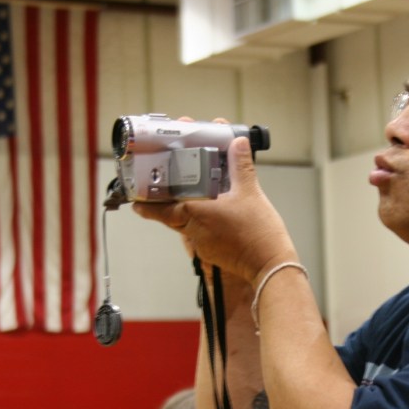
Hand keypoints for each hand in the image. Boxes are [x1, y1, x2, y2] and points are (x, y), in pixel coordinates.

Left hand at [132, 134, 298, 287]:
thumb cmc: (259, 234)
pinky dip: (201, 221)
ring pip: (184, 224)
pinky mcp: (212, 252)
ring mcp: (202, 244)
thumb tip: (237, 143)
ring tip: (194, 194)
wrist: (271, 265)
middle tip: (166, 186)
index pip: (160, 208)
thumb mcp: (250, 192)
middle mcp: (193, 230)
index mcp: (195, 212)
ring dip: (186, 211)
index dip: (147, 202)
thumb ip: (240, 165)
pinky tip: (213, 212)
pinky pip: (199, 233)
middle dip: (166, 201)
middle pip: (169, 215)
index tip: (137, 197)